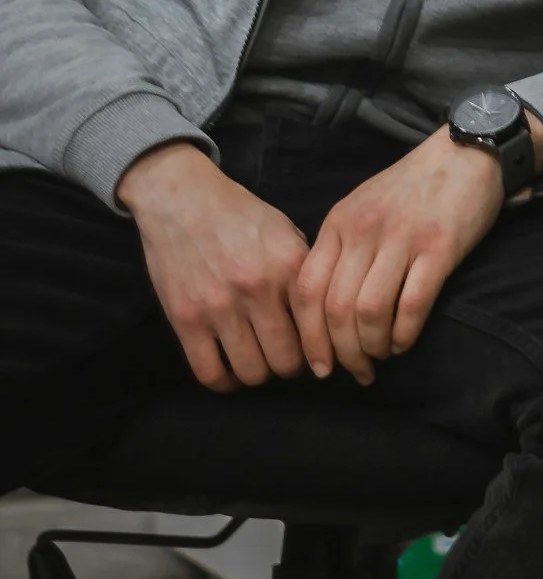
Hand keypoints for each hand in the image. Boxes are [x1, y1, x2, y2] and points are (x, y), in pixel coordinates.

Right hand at [119, 142, 311, 392]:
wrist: (180, 196)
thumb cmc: (238, 214)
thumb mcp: (285, 231)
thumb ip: (304, 272)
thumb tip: (326, 316)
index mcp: (289, 265)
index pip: (318, 328)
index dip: (322, 348)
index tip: (320, 353)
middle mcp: (257, 289)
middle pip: (286, 361)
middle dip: (290, 366)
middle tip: (286, 357)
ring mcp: (218, 306)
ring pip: (251, 373)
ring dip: (258, 374)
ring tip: (258, 361)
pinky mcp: (184, 319)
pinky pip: (209, 373)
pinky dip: (224, 382)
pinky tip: (229, 371)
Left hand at [292, 129, 504, 385]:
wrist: (465, 152)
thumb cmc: (412, 188)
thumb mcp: (362, 207)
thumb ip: (341, 249)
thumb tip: (324, 312)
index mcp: (338, 223)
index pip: (307, 290)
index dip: (309, 337)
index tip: (319, 365)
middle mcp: (364, 230)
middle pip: (336, 309)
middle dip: (343, 352)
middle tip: (356, 371)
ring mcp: (402, 238)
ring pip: (370, 312)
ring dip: (373, 347)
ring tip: (381, 357)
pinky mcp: (440, 247)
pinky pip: (412, 304)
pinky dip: (404, 334)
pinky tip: (405, 342)